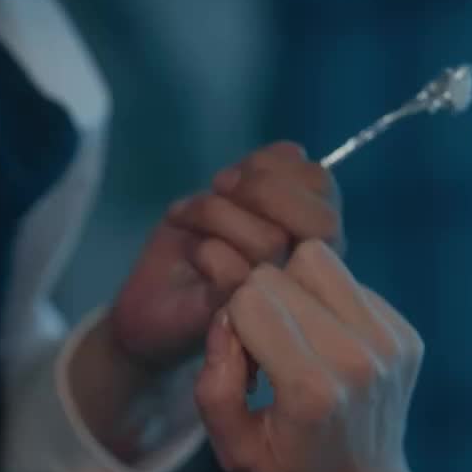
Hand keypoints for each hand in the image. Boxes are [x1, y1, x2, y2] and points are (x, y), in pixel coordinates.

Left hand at [108, 143, 341, 373]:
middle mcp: (308, 266)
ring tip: (189, 219)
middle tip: (218, 190)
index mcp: (310, 230)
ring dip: (216, 215)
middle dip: (262, 191)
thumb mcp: (226, 193)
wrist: (150, 301)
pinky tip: (193, 255)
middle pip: (321, 219)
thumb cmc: (193, 243)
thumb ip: (263, 171)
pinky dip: (207, 251)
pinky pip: (237, 273)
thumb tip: (293, 152)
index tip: (230, 177)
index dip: (275, 168)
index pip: (322, 185)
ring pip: (270, 242)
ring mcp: (281, 296)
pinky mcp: (245, 319)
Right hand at [196, 237, 426, 471]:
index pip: (250, 298)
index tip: (244, 361)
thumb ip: (214, 385)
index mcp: (311, 390)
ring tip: (297, 333)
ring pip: (319, 259)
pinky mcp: (408, 336)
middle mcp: (358, 360)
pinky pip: (351, 282)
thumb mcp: (232, 447)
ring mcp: (391, 345)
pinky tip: (329, 343)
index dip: (233, 322)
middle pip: (280, 273)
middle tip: (268, 349)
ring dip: (297, 288)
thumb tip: (227, 318)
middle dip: (261, 303)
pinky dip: (331, 302)